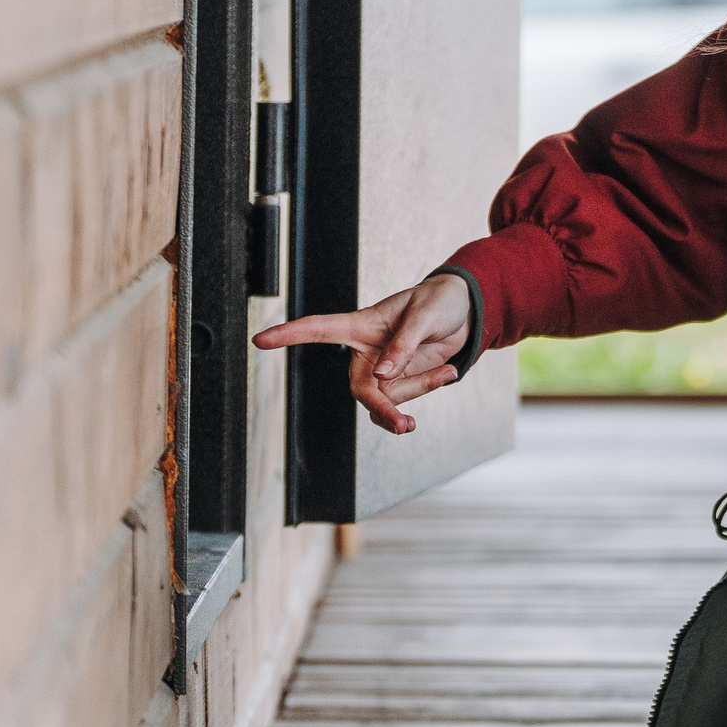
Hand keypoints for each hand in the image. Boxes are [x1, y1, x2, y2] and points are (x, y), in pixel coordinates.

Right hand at [252, 272, 471, 435]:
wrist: (465, 312)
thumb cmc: (438, 302)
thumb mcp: (423, 316)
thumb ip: (403, 345)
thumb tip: (382, 376)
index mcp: (361, 325)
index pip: (319, 329)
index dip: (289, 334)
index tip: (260, 340)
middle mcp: (367, 352)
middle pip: (360, 390)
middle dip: (383, 409)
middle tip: (405, 424)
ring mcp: (383, 370)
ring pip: (389, 399)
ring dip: (419, 391)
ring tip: (446, 371)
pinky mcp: (401, 381)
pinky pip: (405, 400)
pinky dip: (427, 390)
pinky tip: (446, 373)